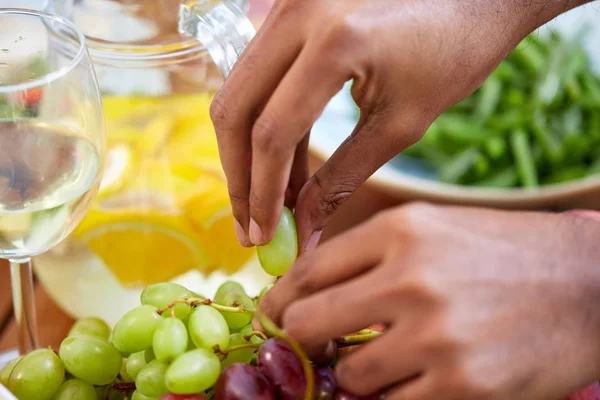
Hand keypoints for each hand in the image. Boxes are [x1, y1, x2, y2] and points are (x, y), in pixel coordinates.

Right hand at [211, 0, 589, 251]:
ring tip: (269, 203)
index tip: (261, 236)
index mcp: (336, 42)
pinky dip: (266, 123)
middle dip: (239, 177)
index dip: (262, 193)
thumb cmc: (454, 53)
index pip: (272, 132)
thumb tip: (302, 231)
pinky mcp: (290, 9)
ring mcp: (289, 4)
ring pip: (239, 92)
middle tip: (250, 226)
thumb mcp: (400, 125)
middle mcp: (299, 13)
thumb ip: (340, 179)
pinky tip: (283, 167)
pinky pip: (260, 76)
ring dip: (248, 153)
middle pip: (235, 109)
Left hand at [259, 203, 599, 398]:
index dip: (282, 298)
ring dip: (357, 373)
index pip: (307, 271)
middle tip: (317, 344)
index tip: (277, 313)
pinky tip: (417, 376)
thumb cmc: (499, 252)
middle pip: (306, 323)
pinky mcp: (462, 386)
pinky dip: (394, 396)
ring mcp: (436, 336)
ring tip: (386, 359)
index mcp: (399, 231)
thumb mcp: (430, 229)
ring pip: (348, 375)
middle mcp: (411, 279)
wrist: (586, 283)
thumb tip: (303, 290)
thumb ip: (366, 255)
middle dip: (302, 339)